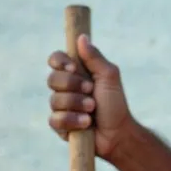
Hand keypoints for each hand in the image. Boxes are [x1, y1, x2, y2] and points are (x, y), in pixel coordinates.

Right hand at [47, 35, 133, 159]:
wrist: (118, 133)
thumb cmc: (115, 104)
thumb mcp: (109, 77)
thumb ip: (95, 58)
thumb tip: (82, 37)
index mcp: (76, 73)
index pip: (56, 59)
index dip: (60, 61)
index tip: (73, 67)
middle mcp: (65, 88)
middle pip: (52, 79)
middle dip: (73, 85)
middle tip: (91, 91)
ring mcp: (61, 107)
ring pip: (55, 100)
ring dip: (77, 104)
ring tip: (92, 110)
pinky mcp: (59, 125)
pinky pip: (55, 119)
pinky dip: (72, 120)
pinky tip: (86, 123)